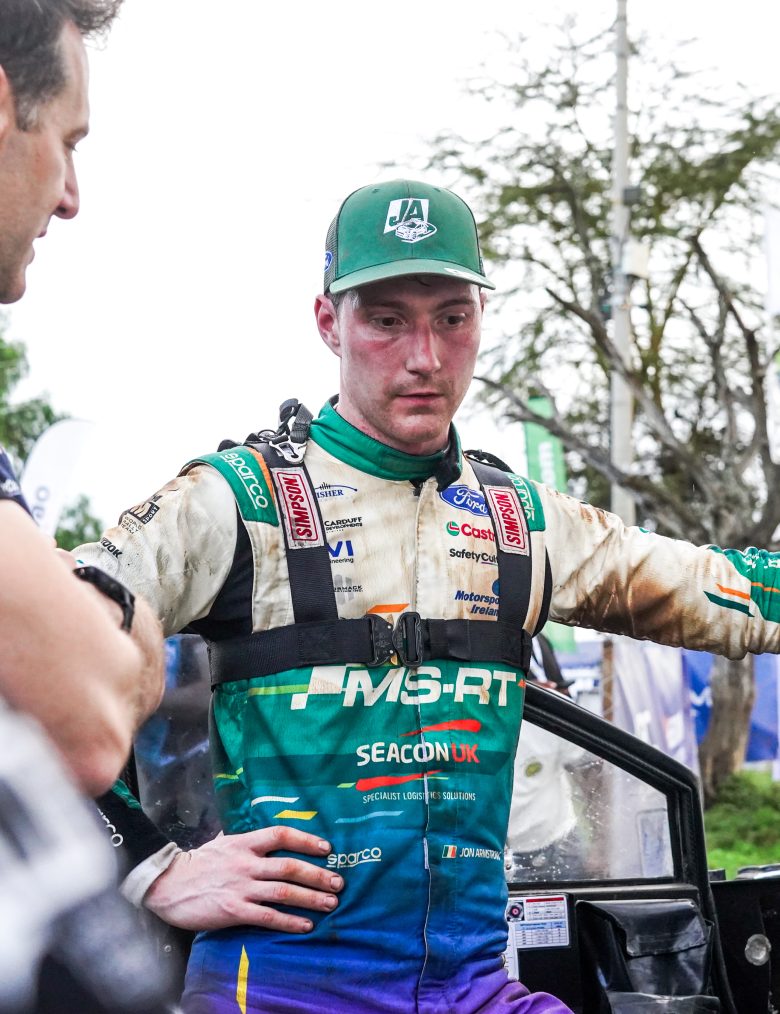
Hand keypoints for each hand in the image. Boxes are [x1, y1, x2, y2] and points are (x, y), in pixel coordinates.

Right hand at [142, 827, 342, 932]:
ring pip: (284, 891)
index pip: (281, 835)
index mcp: (244, 843)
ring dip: (311, 898)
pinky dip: (289, 921)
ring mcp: (241, 887)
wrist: (168, 885)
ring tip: (331, 903)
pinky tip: (305, 925)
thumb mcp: (222, 843)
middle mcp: (247, 863)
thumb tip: (262, 836)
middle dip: (318, 874)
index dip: (306, 840)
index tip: (326, 848)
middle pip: (290, 866)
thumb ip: (244, 841)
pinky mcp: (234, 910)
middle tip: (338, 881)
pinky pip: (268, 916)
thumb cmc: (197, 864)